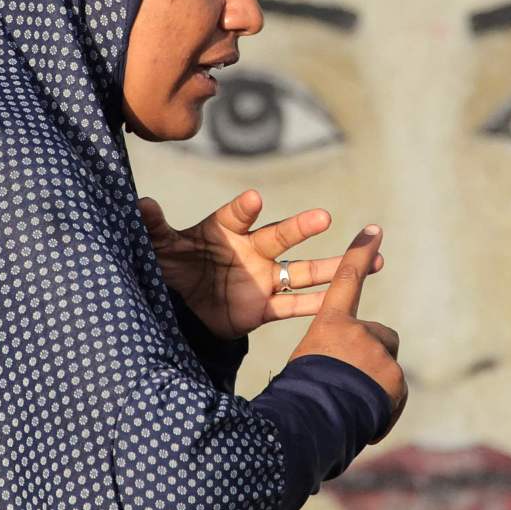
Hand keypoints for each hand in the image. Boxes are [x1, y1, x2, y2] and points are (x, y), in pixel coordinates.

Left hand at [137, 188, 386, 340]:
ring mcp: (262, 278)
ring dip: (332, 266)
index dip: (244, 209)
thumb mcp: (160, 250)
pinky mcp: (263, 308)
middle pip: (281, 237)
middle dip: (301, 228)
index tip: (254, 201)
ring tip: (371, 258)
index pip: (236, 216)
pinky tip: (345, 301)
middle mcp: (251, 250)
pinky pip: (294, 306)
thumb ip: (156, 229)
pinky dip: (318, 305)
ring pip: (303, 271)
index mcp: (225, 231)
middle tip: (323, 218)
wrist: (181, 308)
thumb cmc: (173, 268)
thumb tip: (140, 205)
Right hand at [293, 226, 405, 438]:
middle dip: (370, 357)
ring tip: (350, 405)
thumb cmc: (297, 397)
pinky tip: (363, 418)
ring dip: (374, 385)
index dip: (359, 253)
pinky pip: (395, 393)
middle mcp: (359, 332)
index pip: (346, 279)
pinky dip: (383, 406)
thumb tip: (347, 370)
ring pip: (386, 367)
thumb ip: (330, 354)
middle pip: (378, 337)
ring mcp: (380, 355)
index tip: (375, 228)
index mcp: (330, 324)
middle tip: (346, 383)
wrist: (312, 425)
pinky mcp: (396, 378)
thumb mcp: (305, 365)